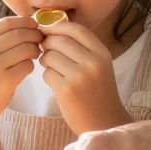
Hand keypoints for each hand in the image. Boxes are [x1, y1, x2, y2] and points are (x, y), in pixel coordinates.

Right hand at [0, 15, 43, 118]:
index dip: (24, 21)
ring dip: (35, 50)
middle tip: (40, 40)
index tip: (34, 25)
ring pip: (26, 49)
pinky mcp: (5, 81)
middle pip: (19, 34)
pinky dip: (31, 65)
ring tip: (34, 53)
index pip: (6, 23)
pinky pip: (27, 66)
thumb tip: (27, 22)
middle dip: (34, 35)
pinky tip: (26, 68)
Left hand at [36, 19, 128, 133]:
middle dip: (47, 44)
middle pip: (58, 40)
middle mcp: (93, 62)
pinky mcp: (67, 90)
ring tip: (54, 69)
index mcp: (102, 53)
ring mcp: (80, 76)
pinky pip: (47, 73)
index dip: (57, 26)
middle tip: (46, 51)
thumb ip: (81, 47)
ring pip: (49, 56)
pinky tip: (56, 83)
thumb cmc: (98, 92)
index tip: (46, 29)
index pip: (75, 29)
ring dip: (46, 61)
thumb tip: (52, 29)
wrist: (105, 123)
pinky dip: (47, 76)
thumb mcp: (99, 66)